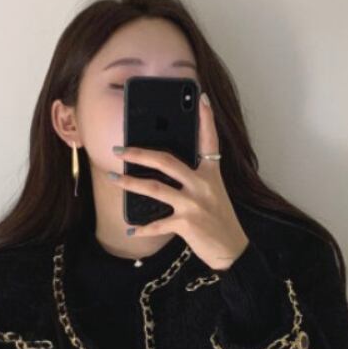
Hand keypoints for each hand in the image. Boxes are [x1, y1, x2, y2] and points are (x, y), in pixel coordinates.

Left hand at [110, 91, 249, 270]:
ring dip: (131, 183)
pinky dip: (143, 229)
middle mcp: (202, 185)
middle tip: (120, 150)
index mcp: (211, 173)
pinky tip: (131, 229)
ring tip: (116, 180)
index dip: (206, 119)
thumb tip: (168, 171)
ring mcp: (193, 204)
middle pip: (167, 161)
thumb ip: (197, 179)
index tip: (202, 99)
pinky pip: (158, 224)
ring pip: (155, 188)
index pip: (209, 141)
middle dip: (140, 153)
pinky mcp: (186, 224)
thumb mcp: (215, 193)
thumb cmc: (220, 221)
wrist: (232, 249)